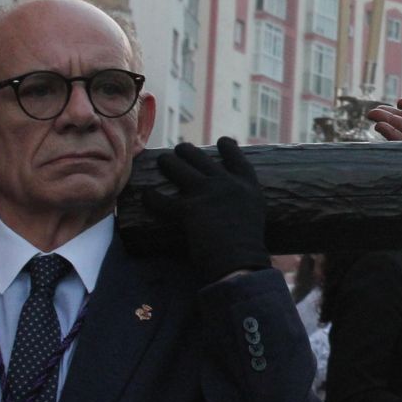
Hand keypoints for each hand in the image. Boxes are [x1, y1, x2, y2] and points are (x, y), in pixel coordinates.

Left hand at [148, 136, 268, 283]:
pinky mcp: (188, 209)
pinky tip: (147, 195)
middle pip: (202, 158)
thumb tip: (229, 206)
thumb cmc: (249, 246)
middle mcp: (227, 183)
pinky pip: (163, 200)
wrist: (240, 260)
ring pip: (180, 168)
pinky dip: (152, 198)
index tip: (222, 141)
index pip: (237, 159)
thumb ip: (243, 204)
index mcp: (247, 185)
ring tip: (162, 160)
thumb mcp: (254, 215)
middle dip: (188, 151)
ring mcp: (207, 193)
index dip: (229, 148)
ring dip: (168, 162)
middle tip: (180, 150)